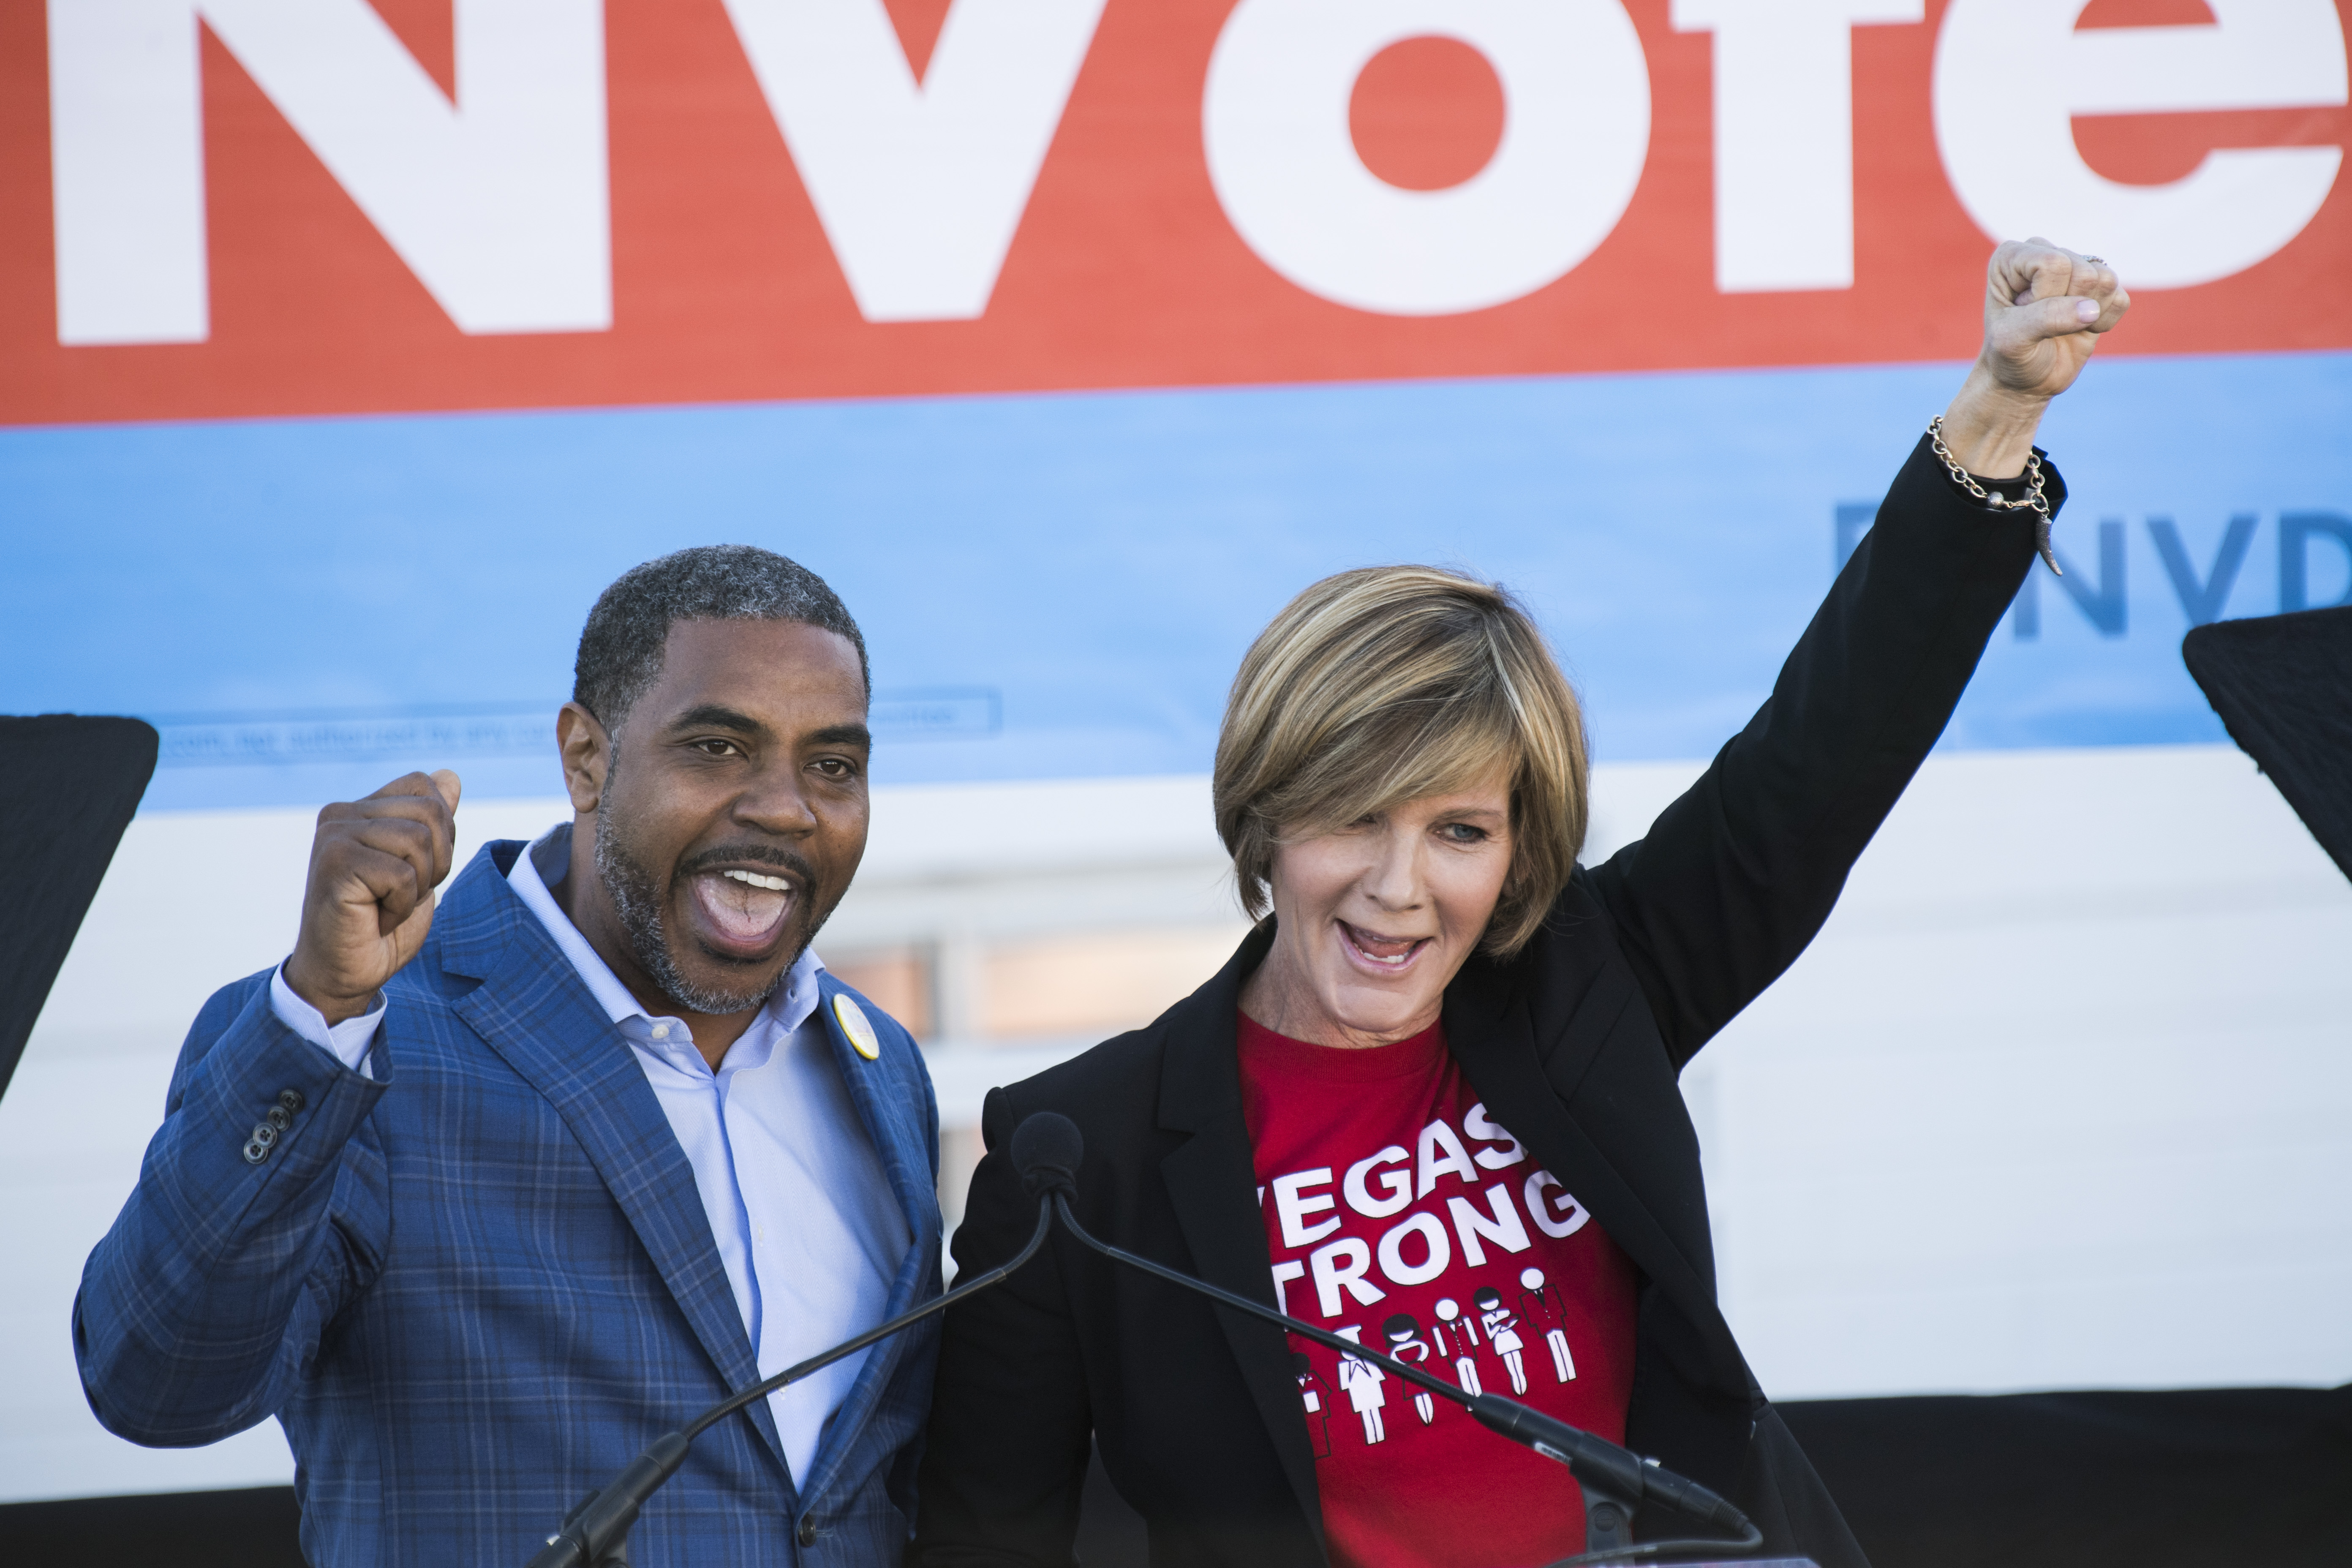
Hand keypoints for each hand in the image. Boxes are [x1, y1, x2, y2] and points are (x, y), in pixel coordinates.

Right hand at [284, 770, 460, 1023]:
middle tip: (401, 893)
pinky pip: (402, 874)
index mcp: (361, 808)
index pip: (427, 788)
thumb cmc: (381, 922)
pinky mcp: (334, 863)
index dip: (441, 834)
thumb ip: (431, 822)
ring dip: (417, 885)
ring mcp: (333, 836)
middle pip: (430, 811)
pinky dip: (401, 905)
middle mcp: (340, 813)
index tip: (414, 870)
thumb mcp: (421, 866)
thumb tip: (449, 776)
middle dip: (435, 861)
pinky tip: (375, 917)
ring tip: (386, 904)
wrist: (345, 972)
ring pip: (418, 840)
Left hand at [1939, 237, 2129, 476]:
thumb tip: (2090, 307)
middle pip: (2083, 267)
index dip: (2044, 300)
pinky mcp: (2101, 289)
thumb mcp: (2014, 342)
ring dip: (2087, 315)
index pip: (2052, 262)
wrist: (2023, 384)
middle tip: (2042, 329)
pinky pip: (2122, 298)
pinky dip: (2106, 322)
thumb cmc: (2008, 361)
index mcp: (2014, 254)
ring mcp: (2075, 268)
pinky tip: (2082, 331)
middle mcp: (2045, 252)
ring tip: (2060, 329)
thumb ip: (2046, 319)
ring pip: (2107, 278)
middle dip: (2065, 307)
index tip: (2023, 321)